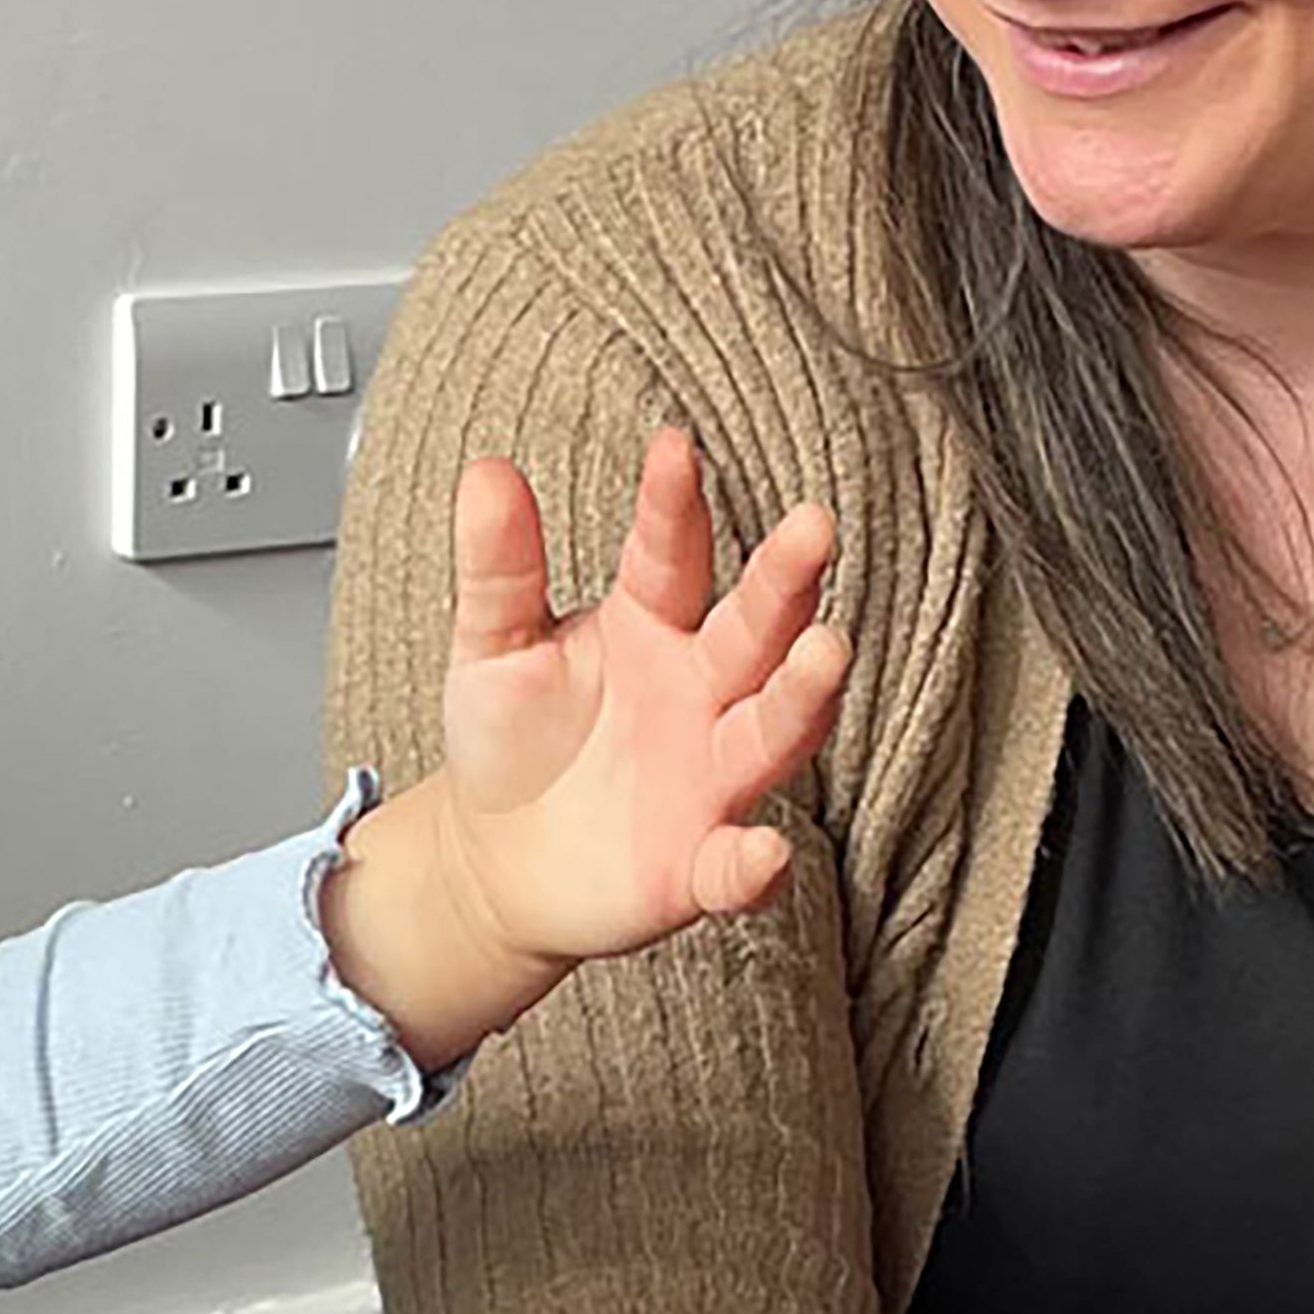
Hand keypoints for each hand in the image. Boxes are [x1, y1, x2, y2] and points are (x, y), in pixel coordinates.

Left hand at [325, 427, 851, 1068]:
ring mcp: (711, 776)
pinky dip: (753, 866)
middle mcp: (701, 691)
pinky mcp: (699, 866)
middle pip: (754, 629)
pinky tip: (763, 852)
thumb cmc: (512, 739)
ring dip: (802, 695)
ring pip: (773, 731)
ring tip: (827, 652)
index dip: (672, 503)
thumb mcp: (491, 645)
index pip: (670, 552)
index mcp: (651, 623)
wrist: (498, 860)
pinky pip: (735, 867)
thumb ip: (499, 567)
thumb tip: (485, 470)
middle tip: (812, 526)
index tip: (674, 447)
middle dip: (785, 581)